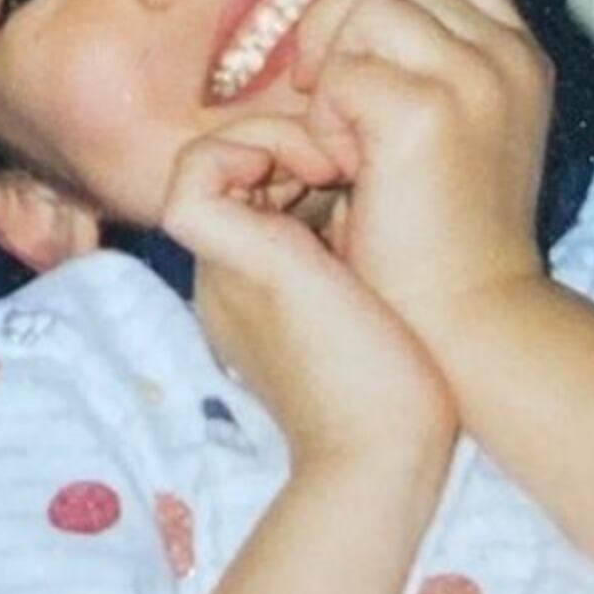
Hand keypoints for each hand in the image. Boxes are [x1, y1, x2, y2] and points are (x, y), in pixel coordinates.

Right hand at [158, 128, 452, 480]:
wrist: (384, 454)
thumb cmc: (396, 392)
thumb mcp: (364, 304)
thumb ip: (348, 257)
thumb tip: (365, 201)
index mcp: (254, 289)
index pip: (252, 197)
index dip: (295, 160)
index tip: (357, 165)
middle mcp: (226, 274)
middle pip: (230, 171)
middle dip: (287, 141)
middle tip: (349, 153)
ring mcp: (221, 267)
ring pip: (211, 159)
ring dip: (275, 139)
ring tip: (337, 160)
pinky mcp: (234, 258)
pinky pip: (197, 171)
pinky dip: (249, 148)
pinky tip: (317, 166)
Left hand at [285, 0, 553, 344]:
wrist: (466, 321)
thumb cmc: (436, 234)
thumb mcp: (453, 125)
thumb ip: (425, 57)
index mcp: (518, 51)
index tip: (346, 48)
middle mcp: (507, 53)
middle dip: (336, 23)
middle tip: (323, 97)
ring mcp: (474, 77)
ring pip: (362, 7)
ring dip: (329, 68)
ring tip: (340, 138)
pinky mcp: (428, 112)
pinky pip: (341, 72)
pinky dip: (324, 119)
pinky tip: (344, 169)